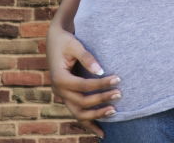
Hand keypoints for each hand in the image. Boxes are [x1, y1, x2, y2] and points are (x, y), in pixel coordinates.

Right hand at [46, 22, 120, 138]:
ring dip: (96, 115)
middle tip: (119, 94)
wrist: (54, 39)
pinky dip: (89, 124)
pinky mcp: (66, 97)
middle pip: (82, 102)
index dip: (101, 84)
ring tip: (114, 111)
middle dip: (102, 100)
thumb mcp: (75, 45)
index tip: (117, 79)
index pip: (83, 86)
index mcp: (59, 78)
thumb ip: (87, 58)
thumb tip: (101, 71)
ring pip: (79, 113)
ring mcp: (62, 96)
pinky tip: (101, 132)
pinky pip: (77, 114)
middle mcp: (58, 91)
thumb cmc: (65, 40)